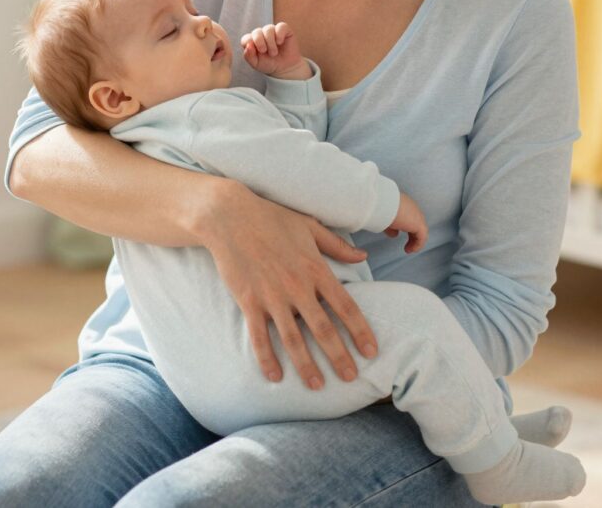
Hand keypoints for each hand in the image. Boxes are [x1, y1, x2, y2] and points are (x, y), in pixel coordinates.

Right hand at [199, 182, 378, 388]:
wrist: (230, 216)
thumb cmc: (272, 217)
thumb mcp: (310, 226)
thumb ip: (337, 246)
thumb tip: (363, 257)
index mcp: (316, 268)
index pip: (346, 306)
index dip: (360, 331)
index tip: (371, 351)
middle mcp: (297, 286)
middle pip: (323, 329)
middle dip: (339, 356)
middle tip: (351, 378)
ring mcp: (272, 296)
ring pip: (293, 339)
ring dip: (306, 365)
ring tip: (317, 386)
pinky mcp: (248, 302)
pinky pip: (259, 336)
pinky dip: (267, 358)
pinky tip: (275, 377)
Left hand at [242, 22, 309, 79]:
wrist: (285, 68)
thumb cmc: (269, 64)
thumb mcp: (257, 64)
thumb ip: (249, 56)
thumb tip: (248, 45)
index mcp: (252, 41)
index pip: (246, 39)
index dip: (250, 45)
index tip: (258, 53)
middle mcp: (261, 34)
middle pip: (256, 32)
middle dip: (260, 43)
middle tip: (265, 52)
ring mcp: (272, 31)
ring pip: (268, 29)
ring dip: (270, 42)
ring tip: (274, 52)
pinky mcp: (284, 29)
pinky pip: (281, 26)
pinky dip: (279, 34)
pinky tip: (280, 42)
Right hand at [383, 192, 427, 253]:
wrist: (385, 203)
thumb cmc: (380, 207)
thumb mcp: (383, 217)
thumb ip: (390, 226)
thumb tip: (394, 234)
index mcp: (403, 203)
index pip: (407, 215)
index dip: (404, 225)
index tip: (397, 232)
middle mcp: (412, 208)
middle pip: (415, 222)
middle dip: (412, 234)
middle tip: (408, 243)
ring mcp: (417, 215)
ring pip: (420, 230)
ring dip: (414, 240)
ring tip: (408, 249)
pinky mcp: (419, 224)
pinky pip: (422, 237)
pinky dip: (417, 244)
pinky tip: (411, 250)